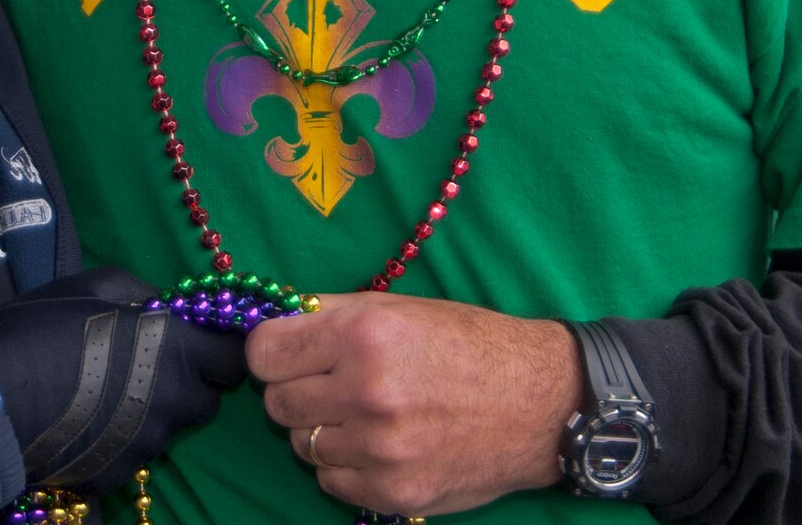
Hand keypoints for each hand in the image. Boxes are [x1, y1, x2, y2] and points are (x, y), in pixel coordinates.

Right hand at [0, 268, 246, 493]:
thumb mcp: (94, 285)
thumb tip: (163, 308)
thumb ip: (143, 294)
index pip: (233, 359)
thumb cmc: (42, 328)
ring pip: (171, 427)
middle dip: (190, 382)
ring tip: (110, 390)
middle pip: (207, 400)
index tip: (200, 340)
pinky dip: (124, 436)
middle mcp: (172, 402)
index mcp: (174, 350)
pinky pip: (137, 452)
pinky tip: (89, 418)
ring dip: (156, 409)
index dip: (221, 348)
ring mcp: (147, 444)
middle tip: (151, 363)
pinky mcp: (120, 474)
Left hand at [247, 291, 582, 517]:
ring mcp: (380, 449)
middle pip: (278, 403)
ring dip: (324, 430)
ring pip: (302, 444)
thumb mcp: (398, 308)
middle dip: (297, 391)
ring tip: (367, 414)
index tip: (288, 353)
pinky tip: (381, 444)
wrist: (537, 404)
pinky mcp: (394, 493)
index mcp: (363, 335)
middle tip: (331, 384)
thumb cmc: (466, 345)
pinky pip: (331, 481)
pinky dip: (347, 465)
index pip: (264, 352)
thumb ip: (329, 312)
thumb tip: (276, 319)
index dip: (273, 352)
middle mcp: (367, 392)